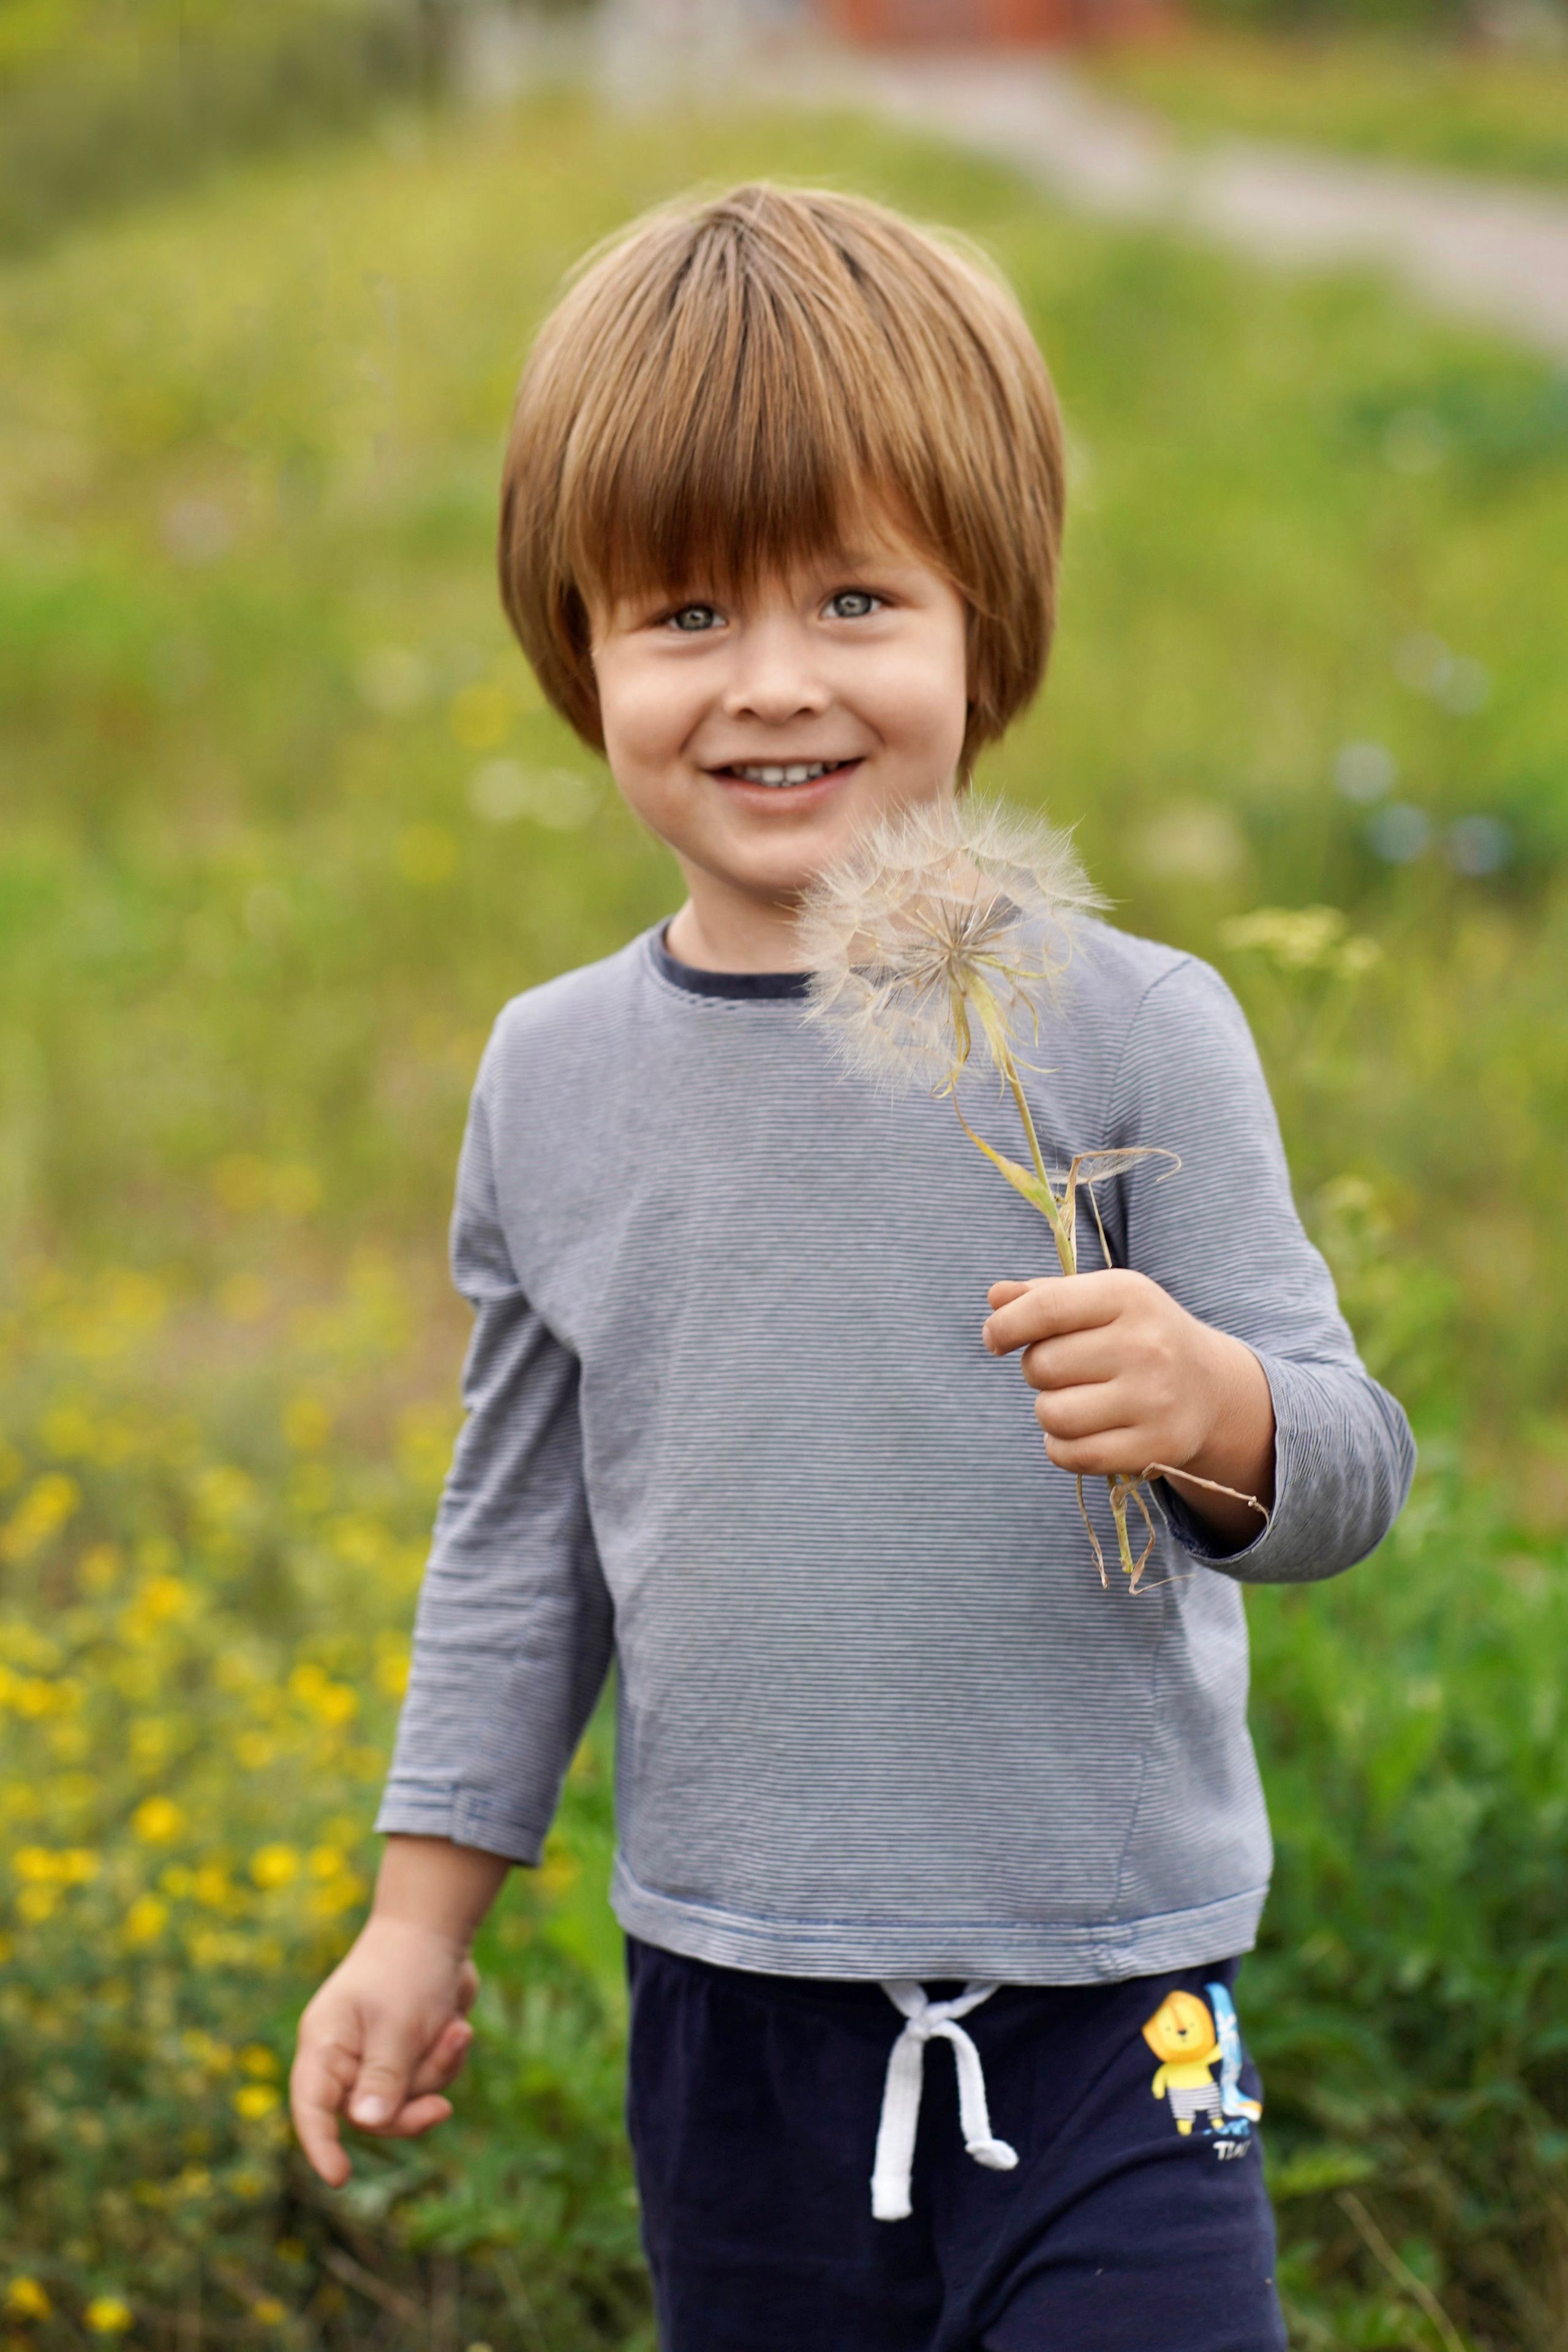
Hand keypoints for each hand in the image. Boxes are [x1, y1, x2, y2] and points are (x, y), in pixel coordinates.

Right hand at [290, 1835, 506, 2184]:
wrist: (438, 1927)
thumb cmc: (407, 1969)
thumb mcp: (397, 2025)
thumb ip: (383, 2077)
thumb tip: (367, 2124)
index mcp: (326, 2044)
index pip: (312, 2106)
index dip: (321, 2145)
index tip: (340, 2178)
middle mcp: (345, 2056)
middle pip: (370, 2116)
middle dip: (410, 2110)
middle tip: (442, 2110)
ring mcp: (377, 2056)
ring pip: (406, 2100)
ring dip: (437, 2072)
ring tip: (456, 2030)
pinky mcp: (406, 2053)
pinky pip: (428, 2081)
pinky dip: (446, 2059)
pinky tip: (459, 2026)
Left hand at [982, 1269, 1274, 1547]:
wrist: (1212, 1388)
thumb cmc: (1140, 1336)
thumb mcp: (1103, 1301)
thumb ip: (1046, 1295)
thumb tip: (996, 1297)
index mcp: (1129, 1296)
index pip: (1046, 1308)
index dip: (1006, 1326)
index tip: (995, 1338)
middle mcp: (1146, 1345)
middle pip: (1042, 1365)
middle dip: (1037, 1370)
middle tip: (1066, 1370)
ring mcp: (1154, 1399)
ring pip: (1052, 1414)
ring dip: (1049, 1411)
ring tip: (1075, 1400)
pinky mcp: (1156, 1447)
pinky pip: (1073, 1455)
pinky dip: (1061, 1447)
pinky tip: (1081, 1431)